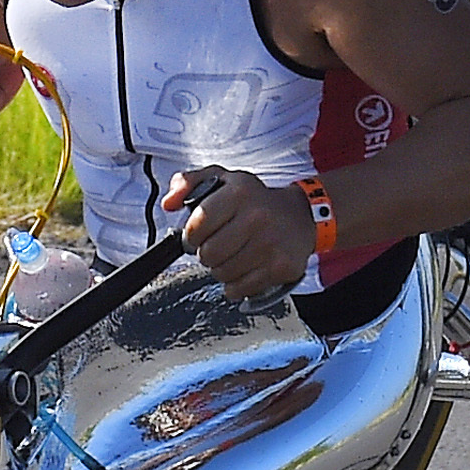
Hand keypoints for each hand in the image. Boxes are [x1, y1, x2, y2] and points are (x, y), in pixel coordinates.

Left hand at [163, 167, 314, 300]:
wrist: (301, 216)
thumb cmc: (254, 200)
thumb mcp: (221, 180)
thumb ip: (187, 183)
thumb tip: (168, 205)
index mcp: (240, 192)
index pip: (198, 224)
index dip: (191, 235)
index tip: (197, 235)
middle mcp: (257, 217)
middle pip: (208, 254)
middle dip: (207, 253)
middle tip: (218, 246)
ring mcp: (271, 244)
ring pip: (222, 274)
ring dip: (221, 269)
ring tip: (233, 255)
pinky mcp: (281, 267)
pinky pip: (240, 289)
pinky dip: (236, 285)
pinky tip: (244, 269)